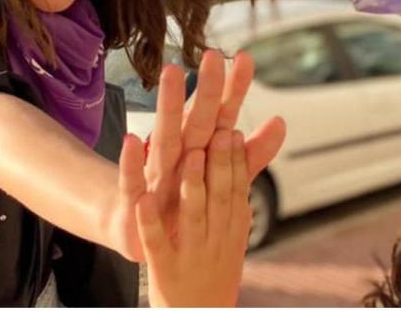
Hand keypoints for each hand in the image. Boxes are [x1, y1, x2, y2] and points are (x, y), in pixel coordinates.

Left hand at [137, 129, 250, 306]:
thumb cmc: (214, 270)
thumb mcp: (233, 234)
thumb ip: (238, 193)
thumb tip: (257, 170)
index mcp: (232, 229)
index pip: (237, 190)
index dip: (236, 161)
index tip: (235, 131)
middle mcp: (216, 240)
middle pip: (220, 197)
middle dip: (221, 165)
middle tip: (220, 133)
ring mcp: (191, 255)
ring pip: (194, 216)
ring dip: (193, 185)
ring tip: (191, 157)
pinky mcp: (164, 269)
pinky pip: (157, 243)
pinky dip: (151, 222)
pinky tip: (143, 201)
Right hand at [145, 50, 285, 237]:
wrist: (144, 233)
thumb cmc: (184, 195)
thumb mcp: (222, 175)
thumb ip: (250, 153)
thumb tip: (280, 122)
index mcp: (202, 147)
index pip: (223, 113)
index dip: (235, 88)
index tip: (246, 57)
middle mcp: (181, 153)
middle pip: (198, 118)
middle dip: (206, 89)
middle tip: (212, 54)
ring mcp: (157, 172)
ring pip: (165, 136)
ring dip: (168, 105)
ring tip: (171, 73)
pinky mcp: (135, 199)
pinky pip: (133, 179)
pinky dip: (131, 162)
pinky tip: (132, 140)